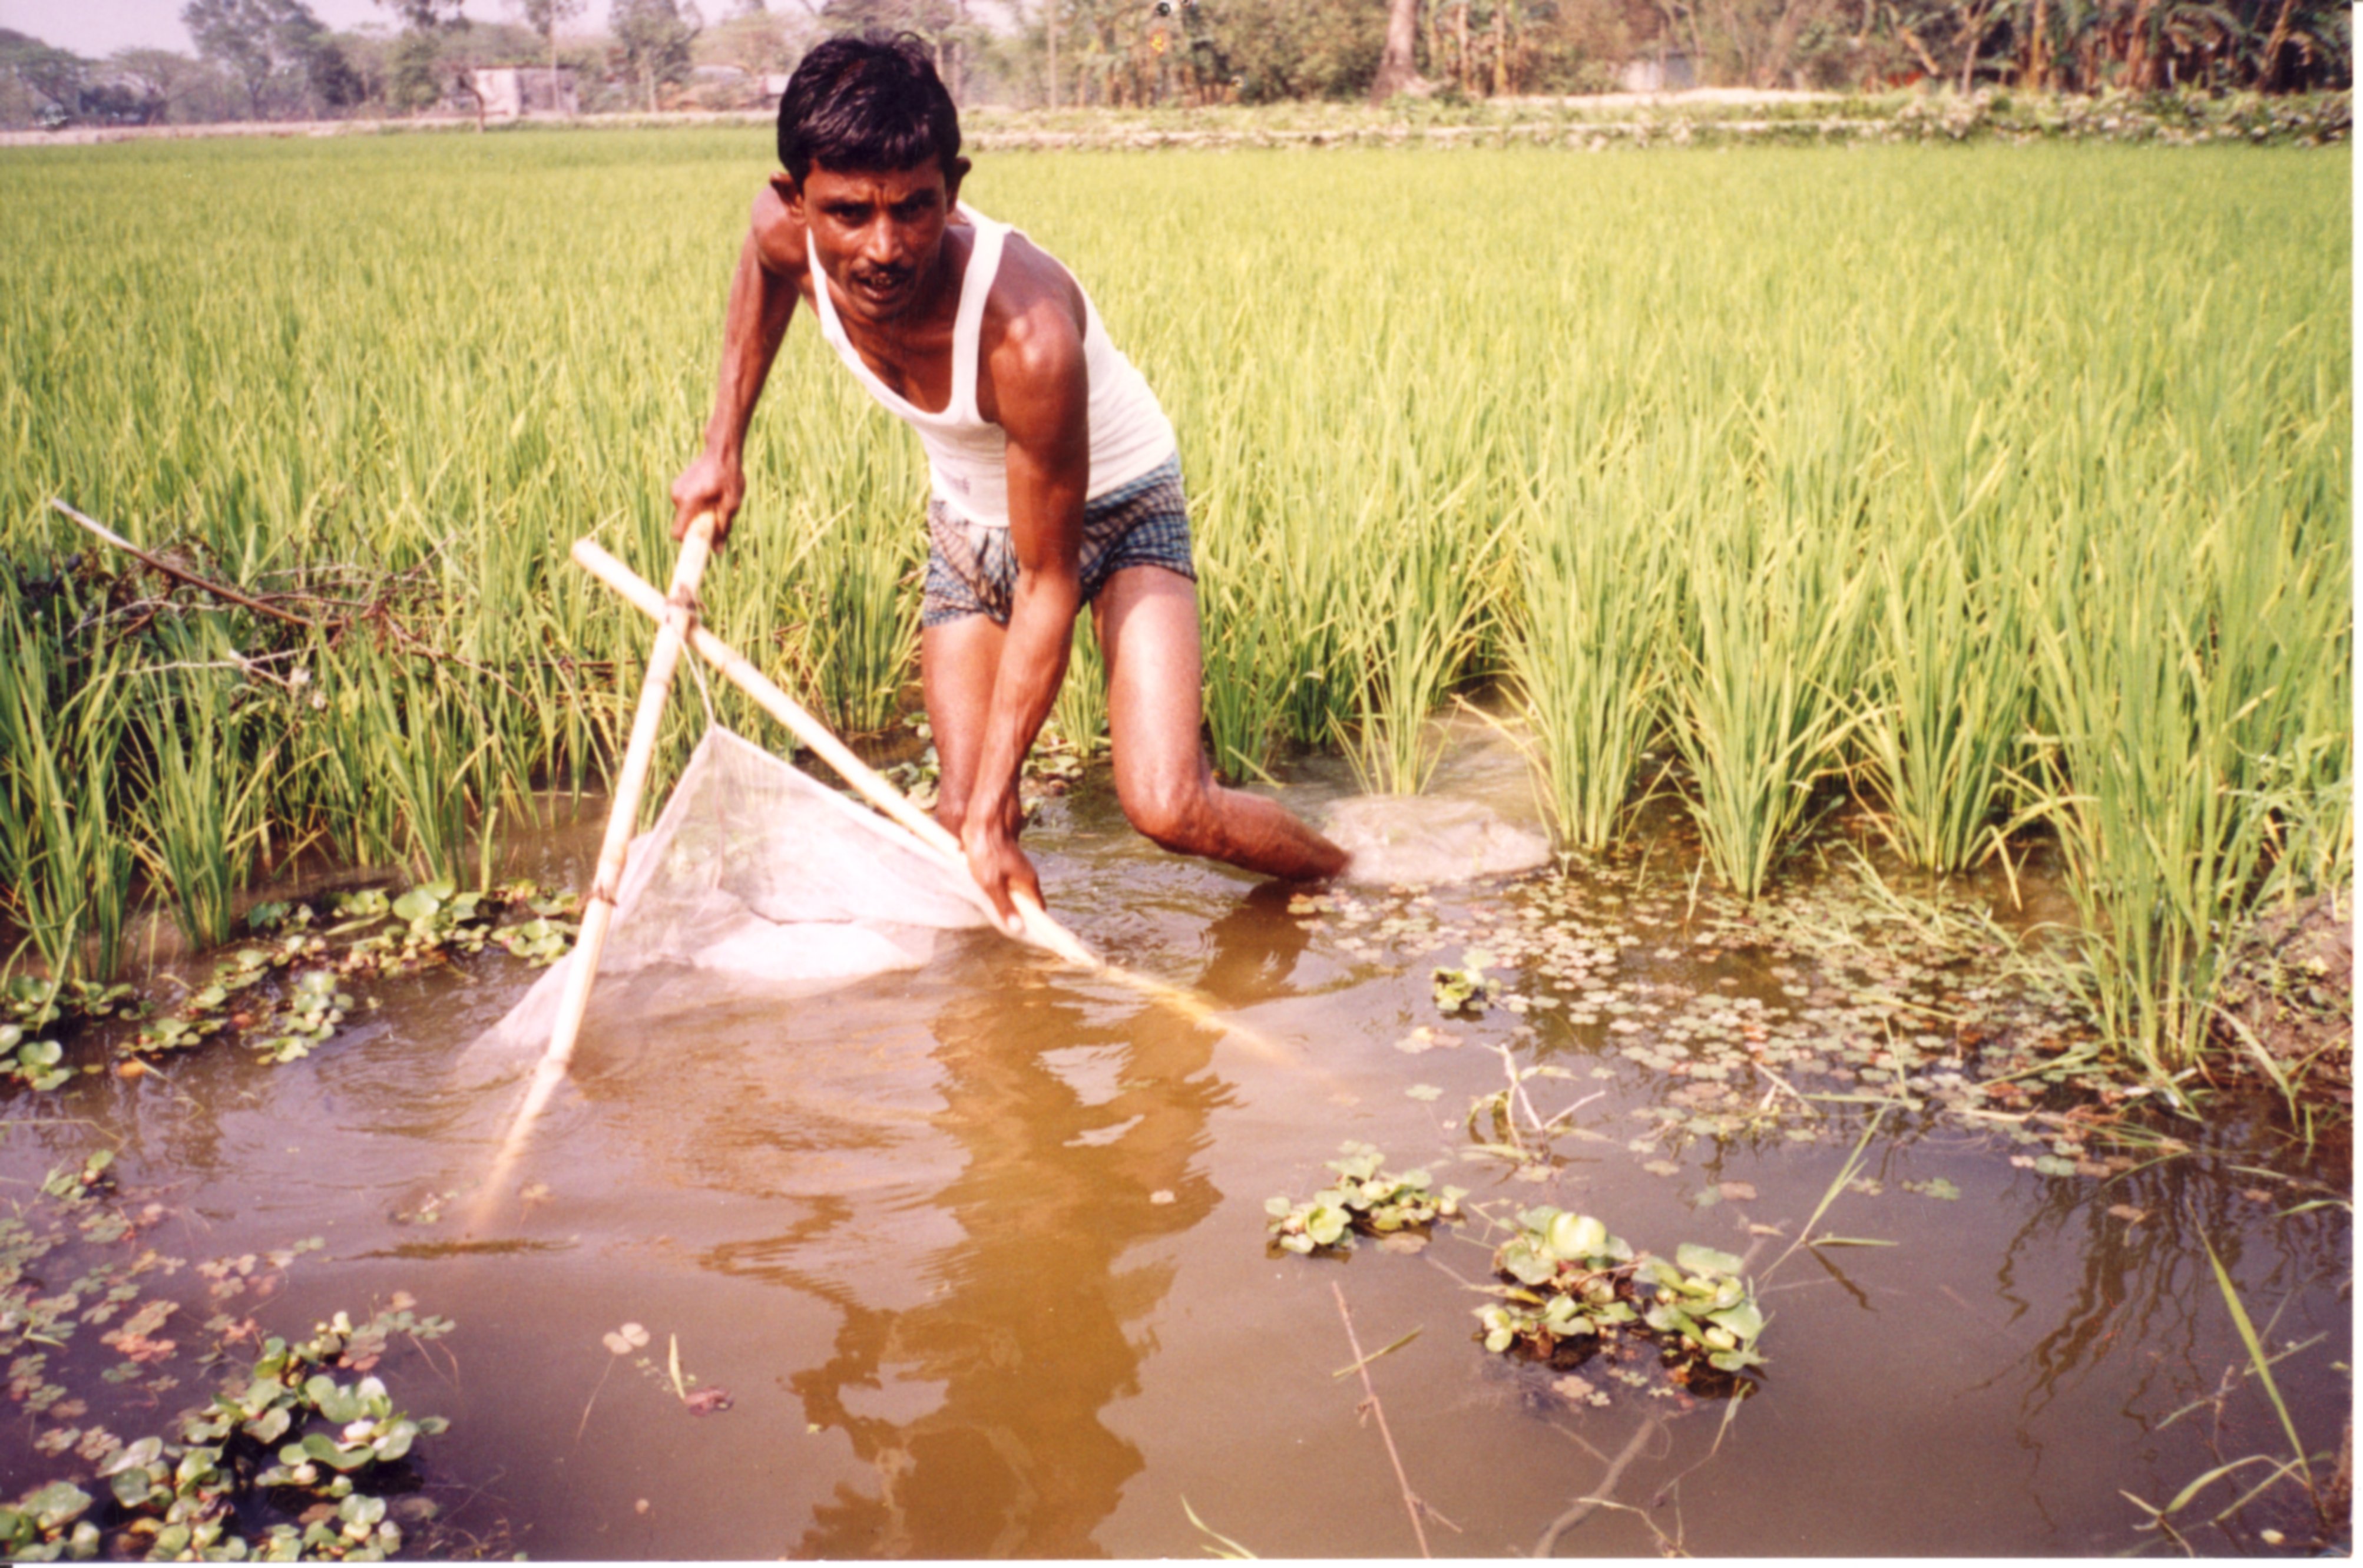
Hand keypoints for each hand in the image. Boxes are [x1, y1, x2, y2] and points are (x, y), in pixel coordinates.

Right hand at [670, 448, 745, 546]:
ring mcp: (676, 490)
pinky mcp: (678, 486)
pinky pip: (685, 505)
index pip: (678, 533)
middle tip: (716, 517)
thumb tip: (717, 551)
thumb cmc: (729, 476)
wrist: (722, 451)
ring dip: (699, 516)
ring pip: (685, 515)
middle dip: (698, 527)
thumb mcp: (731, 505)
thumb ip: (722, 528)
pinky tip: (710, 495)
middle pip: (683, 525)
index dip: (689, 542)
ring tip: (715, 502)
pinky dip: (696, 506)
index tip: (702, 543)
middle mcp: (677, 496)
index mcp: (688, 501)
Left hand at [961, 814, 1042, 938]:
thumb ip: (1004, 905)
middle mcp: (1025, 874)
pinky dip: (995, 888)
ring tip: (990, 911)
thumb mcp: (992, 883)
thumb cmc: (986, 851)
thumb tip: (1018, 928)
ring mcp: (1014, 867)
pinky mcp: (1003, 861)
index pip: (1038, 908)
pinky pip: (1002, 880)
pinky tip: (981, 891)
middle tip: (1004, 928)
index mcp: (1028, 880)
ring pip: (1012, 890)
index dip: (1036, 923)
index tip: (1029, 936)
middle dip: (1016, 914)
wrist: (982, 821)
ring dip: (1003, 900)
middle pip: (1025, 901)